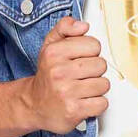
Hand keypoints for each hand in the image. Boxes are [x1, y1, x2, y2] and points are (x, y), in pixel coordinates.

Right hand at [26, 15, 109, 133]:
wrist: (33, 105)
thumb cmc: (47, 75)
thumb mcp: (50, 45)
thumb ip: (64, 28)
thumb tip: (84, 25)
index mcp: (54, 53)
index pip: (94, 45)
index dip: (91, 52)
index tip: (81, 59)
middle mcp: (59, 72)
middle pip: (101, 65)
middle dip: (95, 71)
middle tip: (82, 76)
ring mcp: (66, 92)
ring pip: (104, 84)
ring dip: (97, 88)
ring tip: (83, 89)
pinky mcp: (74, 111)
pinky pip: (102, 103)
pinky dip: (96, 104)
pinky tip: (84, 102)